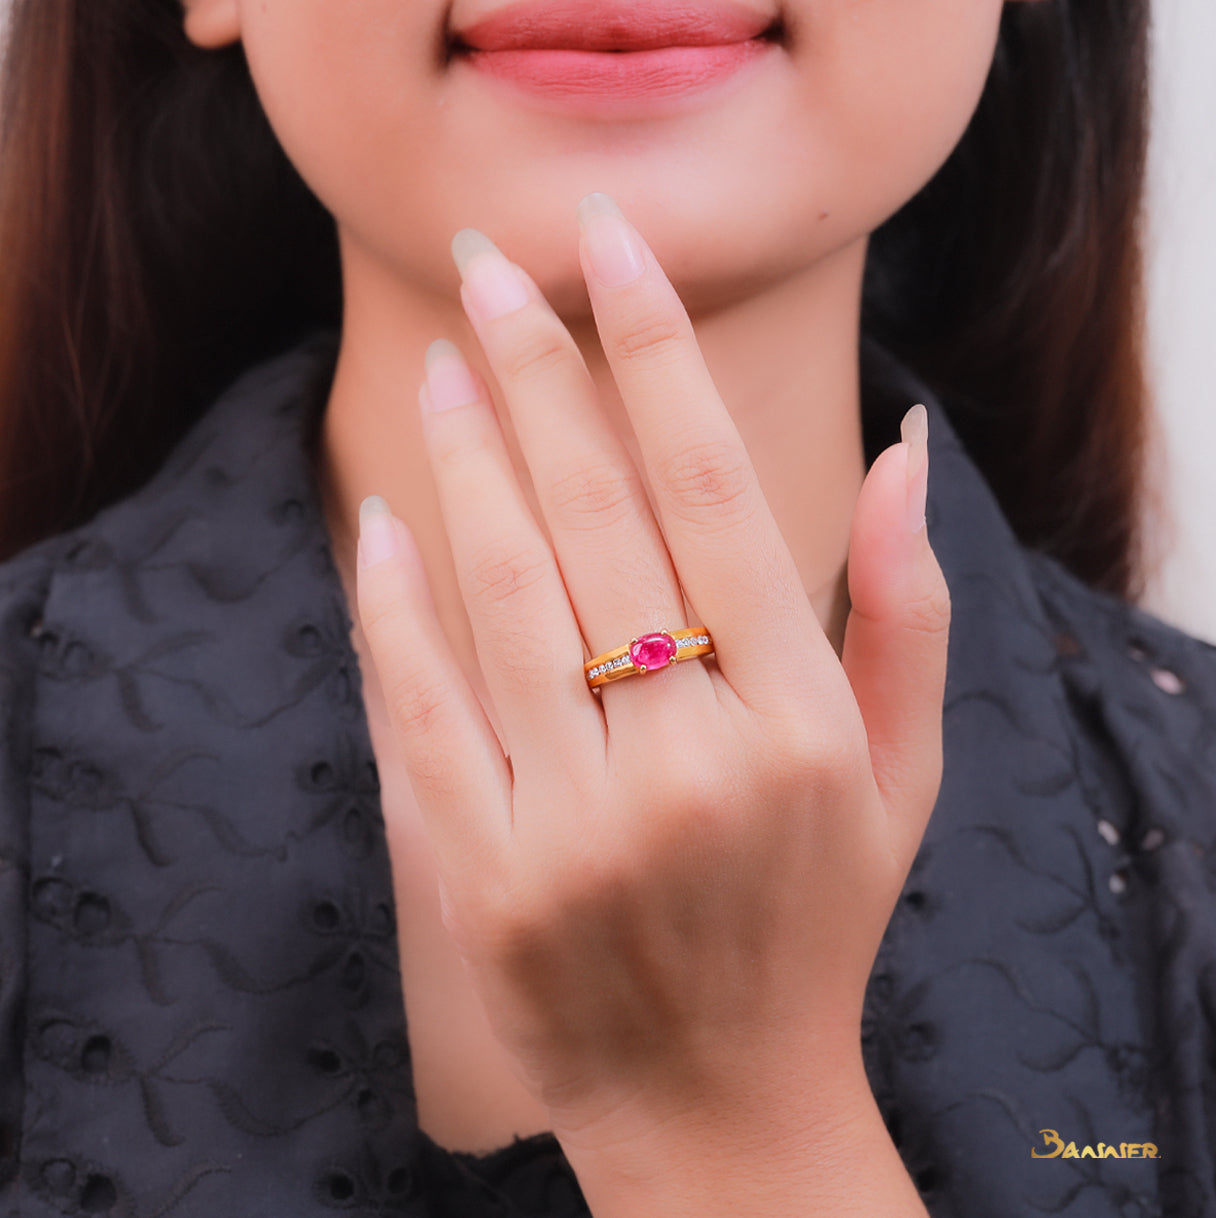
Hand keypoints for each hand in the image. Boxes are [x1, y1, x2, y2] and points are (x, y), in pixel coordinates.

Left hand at [356, 194, 947, 1214]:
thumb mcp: (900, 777)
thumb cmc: (813, 923)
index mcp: (803, 720)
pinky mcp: (488, 883)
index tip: (612, 247)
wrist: (721, 1105)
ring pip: (503, 598)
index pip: (715, 492)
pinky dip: (395, 609)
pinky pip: (425, 714)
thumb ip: (907, 614)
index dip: (657, 353)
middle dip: (539, 370)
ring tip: (444, 364)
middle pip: (597, 519)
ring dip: (464, 462)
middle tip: (492, 265)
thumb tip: (905, 451)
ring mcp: (582, 827)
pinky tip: (381, 523)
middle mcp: (695, 762)